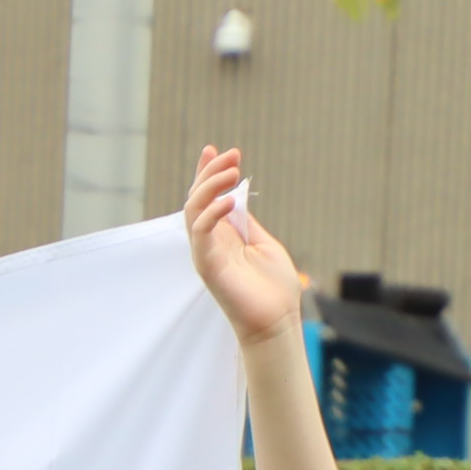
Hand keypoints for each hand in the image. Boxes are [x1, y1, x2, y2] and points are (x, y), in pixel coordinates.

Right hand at [183, 148, 305, 350]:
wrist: (277, 320)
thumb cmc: (274, 287)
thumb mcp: (262, 243)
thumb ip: (247, 221)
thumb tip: (238, 195)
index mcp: (223, 235)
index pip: (207, 198)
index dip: (206, 173)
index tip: (215, 149)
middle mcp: (210, 242)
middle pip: (196, 199)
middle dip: (210, 172)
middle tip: (232, 156)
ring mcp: (206, 253)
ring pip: (192, 210)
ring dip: (209, 186)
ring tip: (232, 172)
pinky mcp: (208, 266)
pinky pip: (200, 233)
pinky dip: (211, 213)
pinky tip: (230, 200)